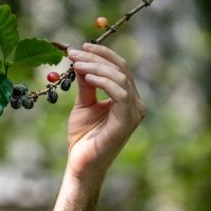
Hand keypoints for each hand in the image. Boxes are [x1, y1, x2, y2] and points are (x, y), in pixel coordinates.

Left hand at [66, 43, 145, 181]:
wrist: (81, 164)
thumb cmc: (83, 137)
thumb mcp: (84, 103)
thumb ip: (86, 83)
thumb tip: (81, 60)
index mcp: (127, 98)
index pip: (120, 68)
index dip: (102, 54)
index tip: (81, 46)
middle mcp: (136, 104)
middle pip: (121, 69)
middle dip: (96, 58)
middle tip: (74, 53)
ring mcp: (134, 113)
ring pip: (120, 78)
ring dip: (96, 67)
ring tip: (77, 64)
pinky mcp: (127, 121)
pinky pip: (120, 94)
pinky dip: (103, 82)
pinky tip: (87, 77)